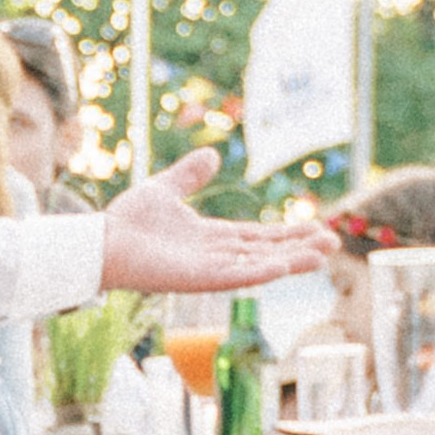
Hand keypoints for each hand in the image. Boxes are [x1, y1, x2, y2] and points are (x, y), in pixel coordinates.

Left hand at [97, 151, 335, 293]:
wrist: (99, 241)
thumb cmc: (128, 222)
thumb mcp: (165, 189)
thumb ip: (189, 176)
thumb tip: (212, 155)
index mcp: (212, 238)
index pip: (259, 237)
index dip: (289, 233)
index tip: (319, 227)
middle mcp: (215, 257)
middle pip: (267, 252)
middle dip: (300, 248)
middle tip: (334, 243)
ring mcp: (207, 270)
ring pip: (258, 266)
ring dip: (290, 261)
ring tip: (323, 256)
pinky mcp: (194, 279)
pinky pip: (232, 277)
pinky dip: (257, 272)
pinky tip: (282, 267)